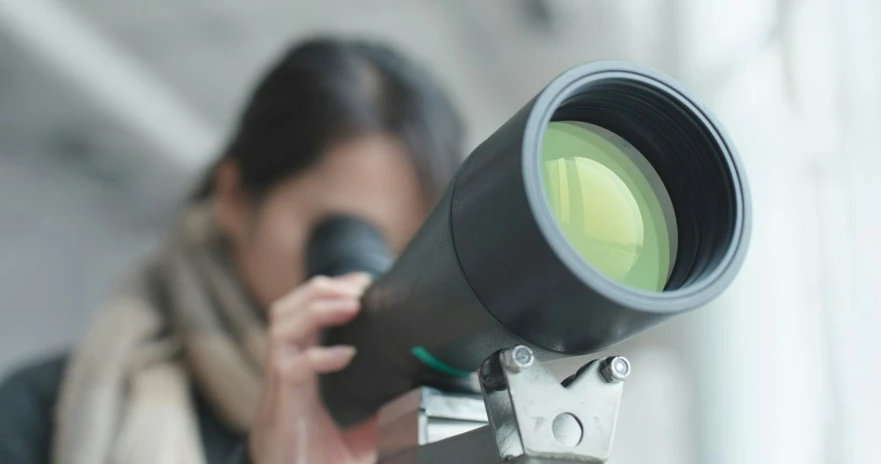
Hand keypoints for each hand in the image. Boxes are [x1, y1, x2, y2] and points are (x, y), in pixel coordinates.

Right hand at [250, 273, 376, 463]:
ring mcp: (279, 387)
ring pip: (281, 329)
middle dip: (321, 290)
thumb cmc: (313, 461)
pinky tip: (346, 355)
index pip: (304, 315)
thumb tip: (418, 399)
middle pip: (285, 310)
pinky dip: (318, 355)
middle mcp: (284, 372)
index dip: (329, 291)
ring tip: (350, 305)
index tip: (363, 282)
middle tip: (357, 288)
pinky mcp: (281, 407)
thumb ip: (381, 415)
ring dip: (317, 309)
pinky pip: (292, 368)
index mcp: (298, 371)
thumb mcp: (358, 434)